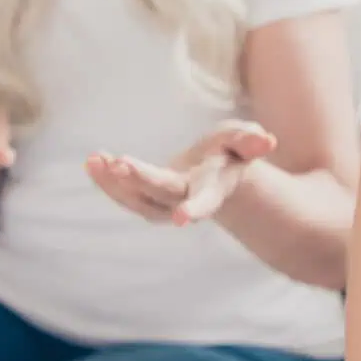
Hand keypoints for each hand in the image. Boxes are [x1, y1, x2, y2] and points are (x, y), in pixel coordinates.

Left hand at [87, 120, 276, 225]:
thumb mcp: (244, 141)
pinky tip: (93, 162)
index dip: (193, 210)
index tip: (180, 220)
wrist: (214, 174)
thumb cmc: (231, 153)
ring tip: (95, 159)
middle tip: (120, 163)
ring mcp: (162, 204)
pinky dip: (107, 180)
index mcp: (211, 191)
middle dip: (140, 181)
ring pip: (135, 201)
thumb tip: (267, 140)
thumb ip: (252, 141)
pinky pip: (123, 195)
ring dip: (113, 183)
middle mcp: (184, 202)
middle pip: (160, 196)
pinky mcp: (145, 199)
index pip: (202, 202)